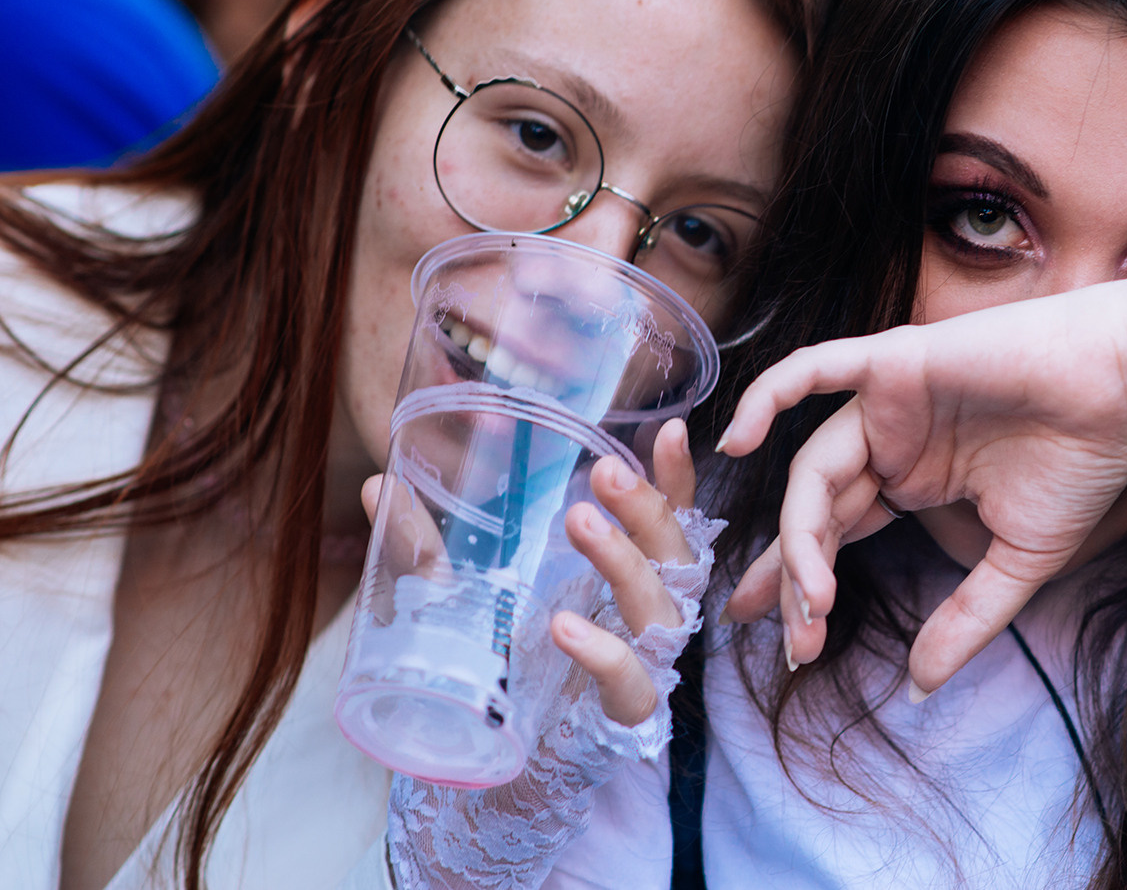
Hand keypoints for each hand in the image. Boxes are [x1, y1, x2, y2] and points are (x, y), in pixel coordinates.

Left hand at [360, 416, 697, 726]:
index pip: (669, 519)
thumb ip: (428, 547)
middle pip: (675, 553)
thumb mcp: (461, 596)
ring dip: (623, 559)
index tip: (665, 428)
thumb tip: (377, 485)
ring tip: (579, 520)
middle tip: (606, 470)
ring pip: (659, 608)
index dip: (676, 477)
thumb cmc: (500, 669)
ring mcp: (642, 666)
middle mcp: (646, 616)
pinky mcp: (621, 716)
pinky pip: (630, 682)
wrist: (496, 772)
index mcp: (626, 578)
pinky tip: (565, 626)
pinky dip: (602, 652)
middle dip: (646, 507)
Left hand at [716, 264, 1126, 697]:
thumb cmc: (1085, 462)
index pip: (839, 536)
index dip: (803, 587)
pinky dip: (768, 395)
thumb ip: (966, 620)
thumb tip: (919, 688)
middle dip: (795, 581)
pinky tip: (738, 441)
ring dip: (802, 534)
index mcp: (916, 480)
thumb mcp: (1019, 561)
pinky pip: (814, 370)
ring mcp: (888, 402)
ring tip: (812, 595)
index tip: (786, 648)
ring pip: (814, 469)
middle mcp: (892, 442)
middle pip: (817, 513)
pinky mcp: (895, 360)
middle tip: (794, 642)